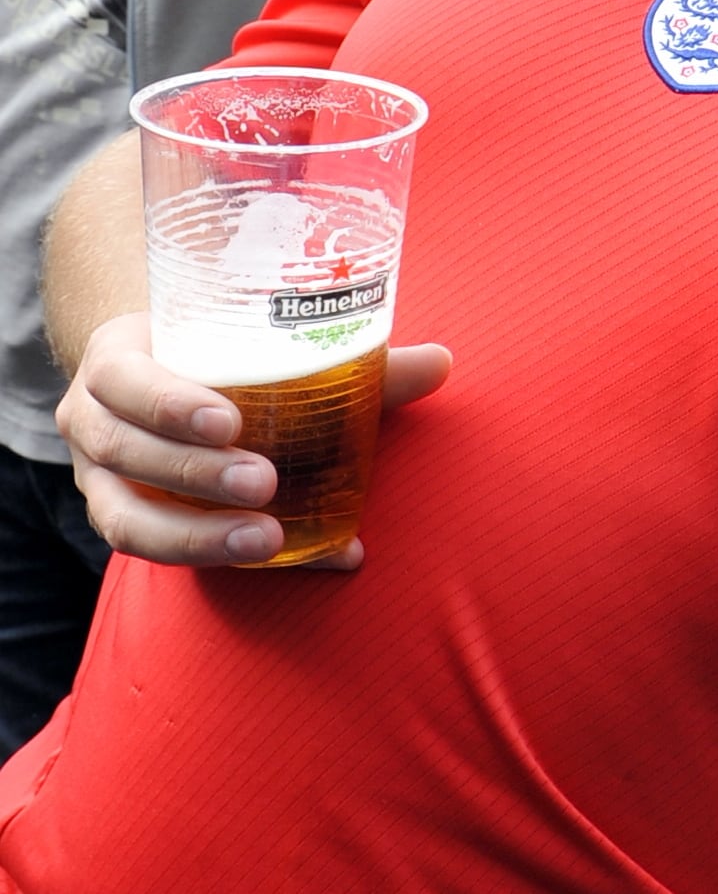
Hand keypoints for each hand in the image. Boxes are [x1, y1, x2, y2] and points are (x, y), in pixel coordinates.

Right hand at [58, 312, 450, 569]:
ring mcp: (97, 482)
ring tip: (270, 540)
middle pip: (128, 455)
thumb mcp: (254, 342)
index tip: (230, 419)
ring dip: (197, 533)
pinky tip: (289, 558)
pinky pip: (154, 552)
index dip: (168, 402)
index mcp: (114, 363)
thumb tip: (442, 362)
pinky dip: (219, 557)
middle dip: (194, 474)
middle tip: (265, 482)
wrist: (156, 379)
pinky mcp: (121, 522)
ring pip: (128, 519)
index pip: (123, 379)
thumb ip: (341, 353)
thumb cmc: (216, 354)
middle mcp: (92, 425)